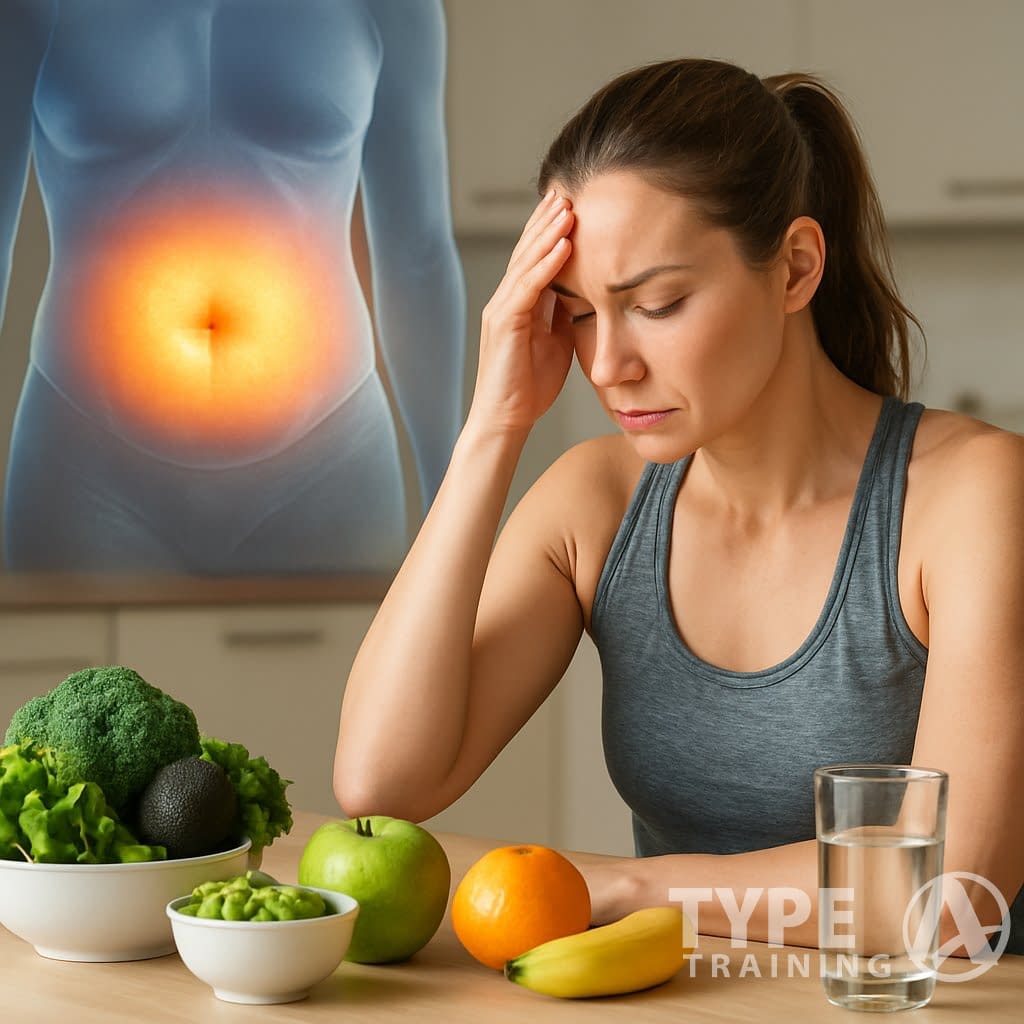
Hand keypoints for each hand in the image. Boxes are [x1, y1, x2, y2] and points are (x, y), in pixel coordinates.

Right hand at [466, 191, 575, 436]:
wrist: (506, 420)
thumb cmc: (530, 387)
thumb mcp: (557, 342)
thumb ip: (566, 314)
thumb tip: (588, 293)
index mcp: (519, 304)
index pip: (535, 258)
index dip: (551, 231)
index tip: (574, 205)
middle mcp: (506, 300)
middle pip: (527, 250)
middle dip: (548, 220)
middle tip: (569, 190)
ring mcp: (502, 309)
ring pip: (526, 262)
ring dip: (548, 232)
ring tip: (568, 206)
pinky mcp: (504, 323)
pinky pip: (527, 286)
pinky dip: (546, 264)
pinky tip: (563, 244)